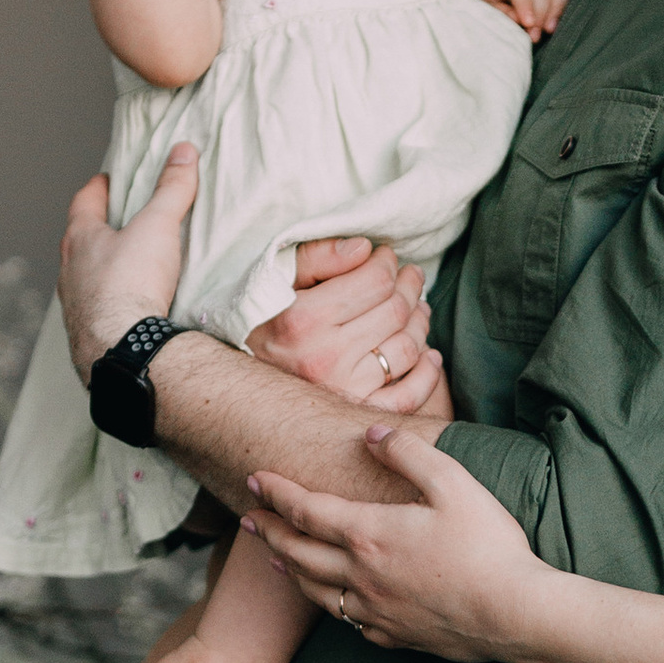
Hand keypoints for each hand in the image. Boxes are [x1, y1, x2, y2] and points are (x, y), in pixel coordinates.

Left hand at [59, 146, 198, 379]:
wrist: (123, 350)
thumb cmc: (131, 284)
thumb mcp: (157, 227)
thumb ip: (171, 190)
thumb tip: (183, 152)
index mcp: (80, 239)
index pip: (84, 202)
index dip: (97, 188)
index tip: (106, 180)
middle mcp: (70, 272)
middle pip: (81, 241)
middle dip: (100, 230)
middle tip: (121, 223)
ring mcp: (75, 306)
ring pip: (85, 279)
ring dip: (103, 271)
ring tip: (128, 268)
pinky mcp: (86, 336)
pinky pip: (96, 311)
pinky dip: (110, 304)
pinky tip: (128, 310)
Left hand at [246, 427, 547, 662]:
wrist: (515, 615)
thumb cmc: (488, 546)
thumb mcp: (454, 483)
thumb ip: (408, 453)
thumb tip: (371, 434)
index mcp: (369, 534)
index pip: (305, 510)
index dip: (276, 493)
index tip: (256, 480)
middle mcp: (361, 575)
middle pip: (297, 553)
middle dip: (268, 532)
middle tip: (248, 519)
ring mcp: (375, 611)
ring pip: (315, 592)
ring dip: (289, 570)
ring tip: (276, 559)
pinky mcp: (395, 636)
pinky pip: (349, 622)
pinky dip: (330, 606)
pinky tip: (334, 602)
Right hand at [247, 239, 443, 415]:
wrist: (234, 385)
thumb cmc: (256, 323)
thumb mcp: (273, 281)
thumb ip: (316, 258)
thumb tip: (364, 249)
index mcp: (303, 320)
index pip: (374, 281)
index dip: (387, 263)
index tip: (386, 257)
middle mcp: (325, 358)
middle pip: (395, 312)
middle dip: (410, 286)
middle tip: (410, 276)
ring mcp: (343, 390)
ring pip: (407, 349)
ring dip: (421, 322)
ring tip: (417, 307)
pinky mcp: (355, 413)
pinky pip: (407, 397)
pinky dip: (428, 374)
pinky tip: (429, 354)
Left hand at [478, 0, 574, 41]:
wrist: (504, 23)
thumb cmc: (494, 21)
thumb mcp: (489, 20)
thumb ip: (500, 17)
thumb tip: (517, 17)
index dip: (524, 3)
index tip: (528, 24)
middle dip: (541, 12)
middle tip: (535, 36)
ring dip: (557, 9)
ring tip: (549, 30)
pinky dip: (569, 6)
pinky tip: (560, 23)